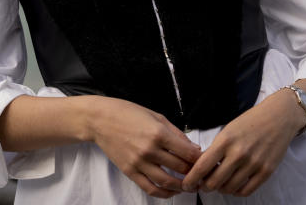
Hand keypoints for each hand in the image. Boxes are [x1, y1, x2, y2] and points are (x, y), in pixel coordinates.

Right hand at [87, 96, 202, 199]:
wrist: (100, 120)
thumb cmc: (128, 113)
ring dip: (182, 186)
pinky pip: (150, 188)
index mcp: (159, 133)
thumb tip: (193, 148)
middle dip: (193, 171)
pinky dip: (163, 193)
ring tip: (189, 185)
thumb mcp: (156, 116)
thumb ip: (176, 133)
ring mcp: (139, 162)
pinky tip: (171, 191)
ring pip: (167, 181)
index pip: (188, 152)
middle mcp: (150, 150)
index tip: (204, 159)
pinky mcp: (130, 171)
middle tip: (200, 173)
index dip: (200, 158)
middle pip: (180, 167)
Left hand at [181, 89, 303, 196]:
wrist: (278, 117)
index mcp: (225, 140)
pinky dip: (237, 192)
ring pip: (229, 188)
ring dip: (221, 189)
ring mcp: (253, 163)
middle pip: (214, 182)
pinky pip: (246, 191)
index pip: (202, 166)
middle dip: (205, 187)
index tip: (187, 184)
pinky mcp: (266, 171)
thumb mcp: (228, 130)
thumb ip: (216, 149)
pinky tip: (234, 186)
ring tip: (220, 184)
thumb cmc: (251, 122)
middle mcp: (239, 153)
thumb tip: (201, 169)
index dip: (192, 179)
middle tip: (203, 185)